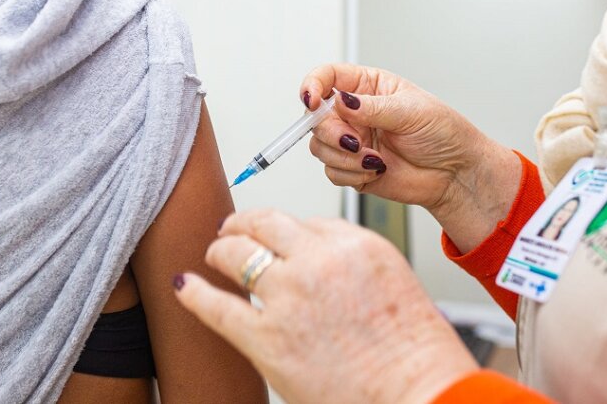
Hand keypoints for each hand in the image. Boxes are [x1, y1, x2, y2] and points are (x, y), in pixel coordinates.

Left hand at [175, 210, 477, 403]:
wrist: (420, 394)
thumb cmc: (414, 351)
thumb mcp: (393, 279)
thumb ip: (351, 260)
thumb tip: (313, 254)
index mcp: (353, 243)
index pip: (304, 221)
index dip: (285, 231)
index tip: (274, 236)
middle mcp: (318, 260)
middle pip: (263, 223)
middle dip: (242, 224)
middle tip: (231, 230)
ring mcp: (289, 296)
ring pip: (235, 253)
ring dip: (220, 251)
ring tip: (214, 255)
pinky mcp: (267, 339)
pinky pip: (217, 306)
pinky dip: (196, 293)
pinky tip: (186, 285)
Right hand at [301, 64, 521, 252]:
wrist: (455, 174)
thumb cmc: (442, 133)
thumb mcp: (410, 111)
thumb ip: (372, 107)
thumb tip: (340, 100)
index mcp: (367, 87)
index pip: (328, 78)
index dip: (312, 86)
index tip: (311, 101)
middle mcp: (354, 113)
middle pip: (317, 118)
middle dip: (332, 133)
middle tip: (354, 142)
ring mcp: (352, 141)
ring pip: (320, 146)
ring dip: (343, 157)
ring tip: (373, 160)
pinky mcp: (353, 168)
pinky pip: (332, 172)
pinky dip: (350, 173)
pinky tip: (375, 170)